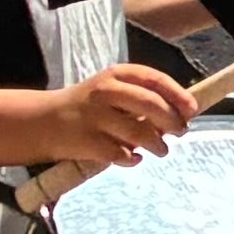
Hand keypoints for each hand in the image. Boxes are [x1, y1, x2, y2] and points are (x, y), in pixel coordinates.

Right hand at [34, 58, 197, 168]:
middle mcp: (105, 92)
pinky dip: (132, 159)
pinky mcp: (86, 142)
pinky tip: (133, 159)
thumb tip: (180, 114)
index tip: (192, 110)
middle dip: (172, 121)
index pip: (155, 79)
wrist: (41, 121)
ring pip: (139, 132)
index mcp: (115, 75)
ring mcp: (94, 117)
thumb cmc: (87, 107)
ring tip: (161, 150)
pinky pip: (120, 154)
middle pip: (151, 104)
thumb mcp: (110, 90)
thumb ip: (140, 97)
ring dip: (157, 144)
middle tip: (181, 132)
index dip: (178, 95)